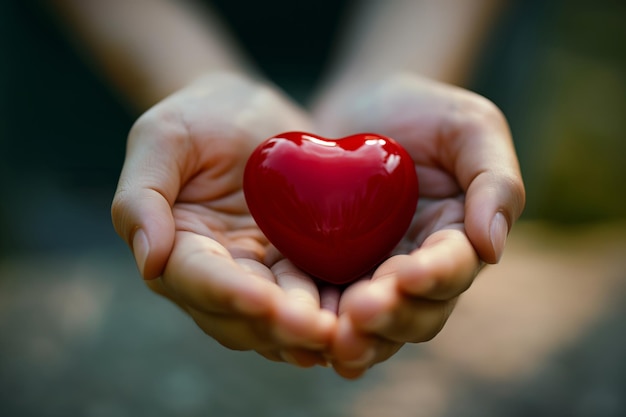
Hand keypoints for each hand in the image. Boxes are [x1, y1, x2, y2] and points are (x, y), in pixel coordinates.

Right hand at [111, 73, 335, 365]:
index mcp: (177, 247)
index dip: (228, 294)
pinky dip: (333, 313)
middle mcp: (217, 271)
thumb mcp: (162, 137)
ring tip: (345, 334)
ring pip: (279, 318)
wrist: (246, 110)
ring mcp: (258, 273)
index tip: (263, 302)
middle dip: (278, 325)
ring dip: (309, 332)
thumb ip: (141, 196)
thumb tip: (147, 261)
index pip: (197, 279)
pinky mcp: (295, 264)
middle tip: (319, 329)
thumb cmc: (198, 116)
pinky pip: (313, 296)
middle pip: (241, 314)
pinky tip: (361, 323)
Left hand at [313, 73, 525, 377]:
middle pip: (415, 311)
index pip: (453, 268)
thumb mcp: (471, 128)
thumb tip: (493, 247)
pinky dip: (319, 323)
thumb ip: (495, 181)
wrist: (363, 106)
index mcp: (456, 239)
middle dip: (392, 316)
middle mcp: (417, 267)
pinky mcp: (330, 269)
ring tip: (333, 340)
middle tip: (361, 312)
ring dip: (357, 336)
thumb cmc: (425, 111)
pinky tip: (300, 332)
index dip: (434, 276)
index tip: (408, 273)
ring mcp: (372, 273)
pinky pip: (326, 304)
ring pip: (373, 323)